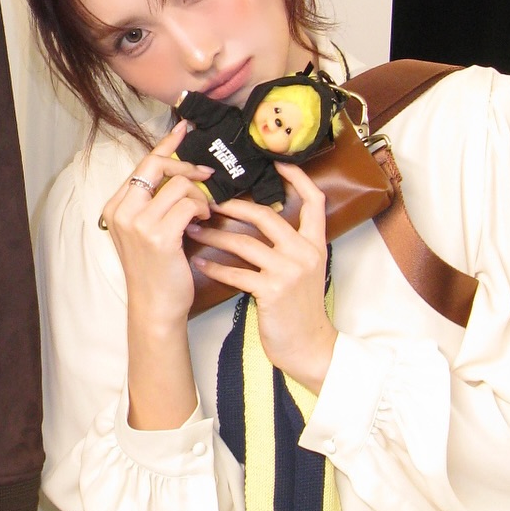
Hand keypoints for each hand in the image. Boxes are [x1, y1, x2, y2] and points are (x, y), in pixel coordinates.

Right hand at [100, 121, 214, 331]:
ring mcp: (138, 223)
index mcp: (116, 206)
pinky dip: (202, 209)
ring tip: (205, 212)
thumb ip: (153, 201)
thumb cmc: (156, 269)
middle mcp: (122, 211)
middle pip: (157, 165)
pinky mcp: (158, 235)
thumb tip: (178, 170)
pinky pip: (189, 204)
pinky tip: (203, 221)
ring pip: (179, 185)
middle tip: (207, 174)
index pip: (143, 163)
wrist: (155, 306)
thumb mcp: (146, 230)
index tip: (184, 128)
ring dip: (200, 195)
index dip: (166, 144)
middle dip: (187, 165)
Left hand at [197, 162, 336, 391]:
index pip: (313, 201)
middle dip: (233, 206)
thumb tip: (260, 222)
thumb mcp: (304, 272)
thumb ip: (290, 247)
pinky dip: (214, 267)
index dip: (298, 178)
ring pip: (245, 243)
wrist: (309, 347)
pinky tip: (198, 263)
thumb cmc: (299, 308)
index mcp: (316, 244)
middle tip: (208, 200)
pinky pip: (236, 273)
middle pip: (266, 215)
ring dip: (215, 235)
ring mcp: (290, 271)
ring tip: (193, 229)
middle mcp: (305, 252)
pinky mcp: (273, 291)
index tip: (277, 163)